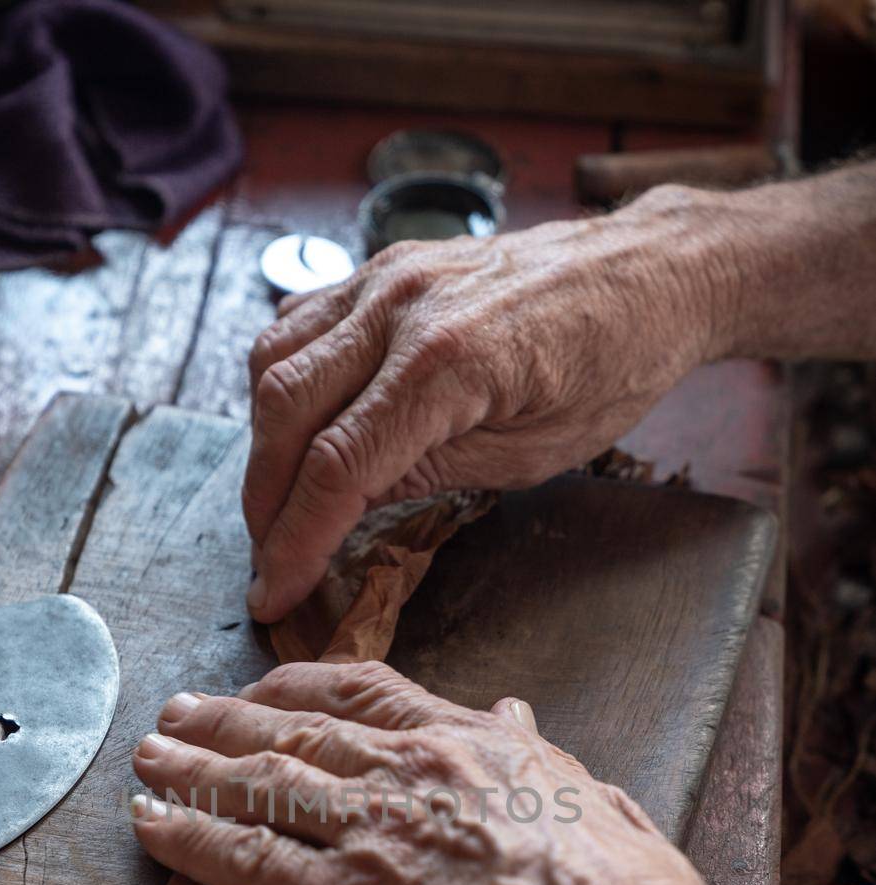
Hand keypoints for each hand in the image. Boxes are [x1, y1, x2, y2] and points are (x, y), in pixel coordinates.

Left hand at [131, 661, 713, 884]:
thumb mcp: (598, 801)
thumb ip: (541, 757)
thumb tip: (518, 716)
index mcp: (473, 744)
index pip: (366, 691)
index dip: (301, 683)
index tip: (267, 685)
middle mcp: (412, 772)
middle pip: (296, 727)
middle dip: (227, 717)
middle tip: (179, 711)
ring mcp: (373, 832)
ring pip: (259, 782)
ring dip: (192, 767)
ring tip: (147, 758)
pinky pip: (246, 860)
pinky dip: (189, 838)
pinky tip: (150, 825)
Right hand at [244, 185, 733, 620]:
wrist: (647, 274)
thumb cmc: (612, 367)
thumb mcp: (532, 455)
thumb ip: (429, 474)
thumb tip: (345, 505)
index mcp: (448, 362)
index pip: (335, 467)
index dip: (294, 542)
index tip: (274, 593)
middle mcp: (401, 308)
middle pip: (284, 412)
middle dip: (263, 501)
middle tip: (268, 559)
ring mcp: (385, 277)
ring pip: (273, 362)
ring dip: (262, 442)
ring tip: (276, 502)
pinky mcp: (383, 267)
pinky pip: (298, 323)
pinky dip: (279, 383)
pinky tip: (294, 429)